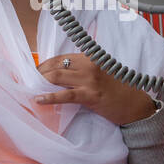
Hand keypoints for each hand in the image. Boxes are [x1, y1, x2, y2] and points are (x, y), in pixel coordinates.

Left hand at [35, 54, 155, 126]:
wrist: (135, 105)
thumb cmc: (118, 91)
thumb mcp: (101, 74)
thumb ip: (84, 70)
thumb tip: (60, 74)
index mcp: (91, 58)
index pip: (62, 58)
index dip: (45, 63)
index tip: (35, 70)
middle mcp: (89, 65)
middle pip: (56, 65)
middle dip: (39, 72)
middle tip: (27, 80)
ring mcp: (90, 80)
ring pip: (57, 77)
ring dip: (40, 82)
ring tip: (29, 87)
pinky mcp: (90, 95)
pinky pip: (65, 95)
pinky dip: (49, 97)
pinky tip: (39, 99)